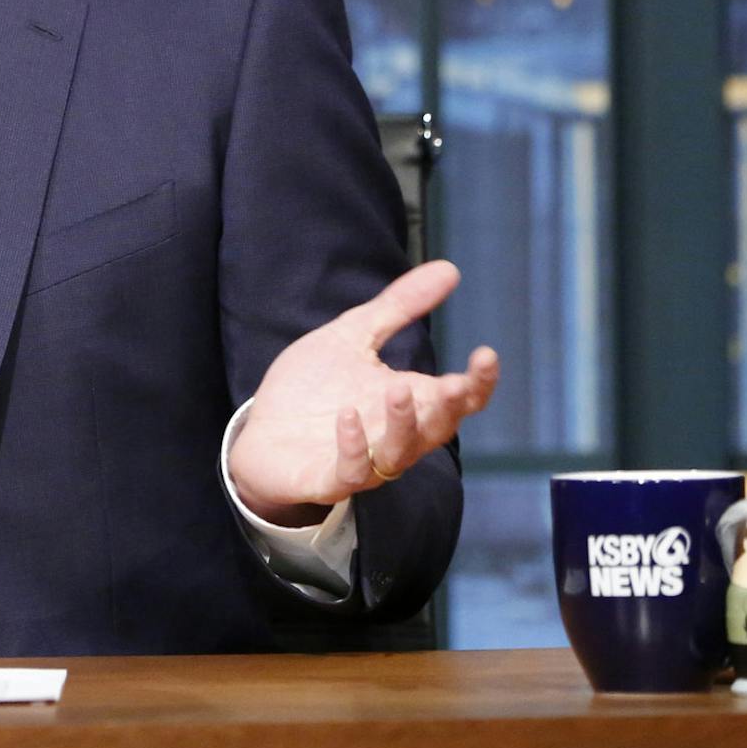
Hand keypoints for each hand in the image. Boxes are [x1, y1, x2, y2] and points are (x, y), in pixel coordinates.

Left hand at [226, 260, 497, 525]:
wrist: (260, 434)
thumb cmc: (313, 389)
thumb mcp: (353, 336)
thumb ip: (398, 307)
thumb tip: (450, 269)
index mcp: (409, 401)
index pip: (459, 399)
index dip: (479, 382)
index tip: (486, 354)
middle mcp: (394, 435)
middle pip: (438, 428)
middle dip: (450, 408)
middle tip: (456, 383)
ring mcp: (365, 460)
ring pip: (399, 453)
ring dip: (402, 425)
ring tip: (397, 390)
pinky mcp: (328, 478)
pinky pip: (351, 471)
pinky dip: (353, 447)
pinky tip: (346, 416)